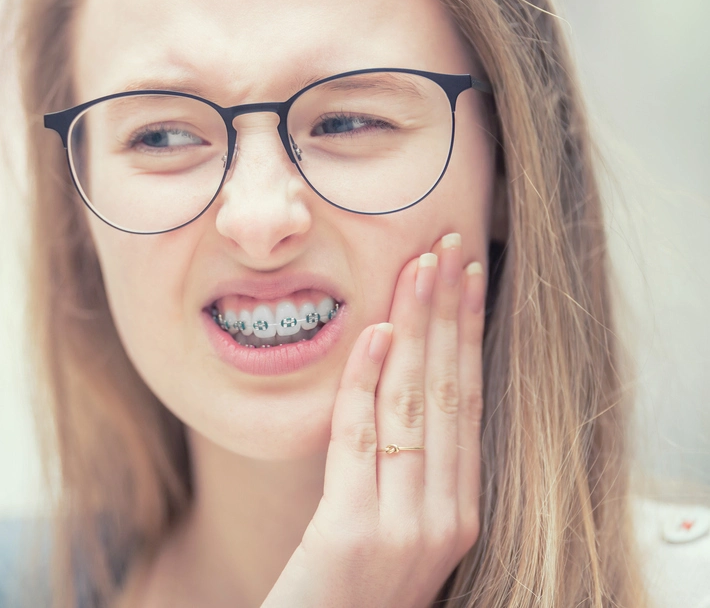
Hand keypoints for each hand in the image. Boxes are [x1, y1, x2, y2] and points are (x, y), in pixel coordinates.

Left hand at [262, 233, 486, 607]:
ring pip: (416, 406)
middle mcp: (446, 519)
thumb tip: (389, 381)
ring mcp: (406, 529)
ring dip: (418, 328)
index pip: (470, 405)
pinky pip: (363, 440)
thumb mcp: (388, 527)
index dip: (471, 336)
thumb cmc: (347, 592)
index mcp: (459, 513)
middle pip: (453, 394)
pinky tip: (377, 331)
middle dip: (452, 314)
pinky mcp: (354, 536)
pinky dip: (368, 381)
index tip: (469, 277)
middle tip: (450, 247)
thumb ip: (398, 471)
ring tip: (420, 267)